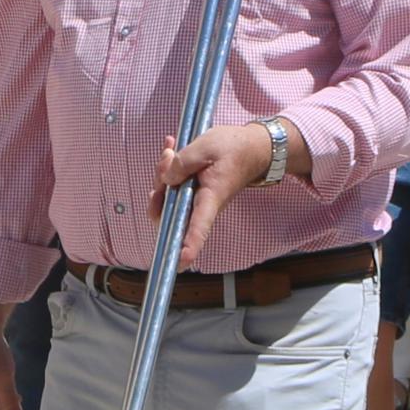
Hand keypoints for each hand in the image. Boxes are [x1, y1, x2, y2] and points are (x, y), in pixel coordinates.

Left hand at [157, 122, 278, 264]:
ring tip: (170, 148)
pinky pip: (170, 185)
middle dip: (158, 190)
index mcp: (211, 197)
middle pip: (170, 213)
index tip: (179, 262)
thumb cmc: (233, 148)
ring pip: (166, 197)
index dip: (189, 246)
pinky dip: (167, 168)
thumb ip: (182, 162)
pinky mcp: (190, 191)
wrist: (251, 147)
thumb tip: (165, 179)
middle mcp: (201, 204)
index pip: (199, 226)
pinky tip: (170, 147)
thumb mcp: (206, 146)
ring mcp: (194, 199)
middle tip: (167, 157)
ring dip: (162, 173)